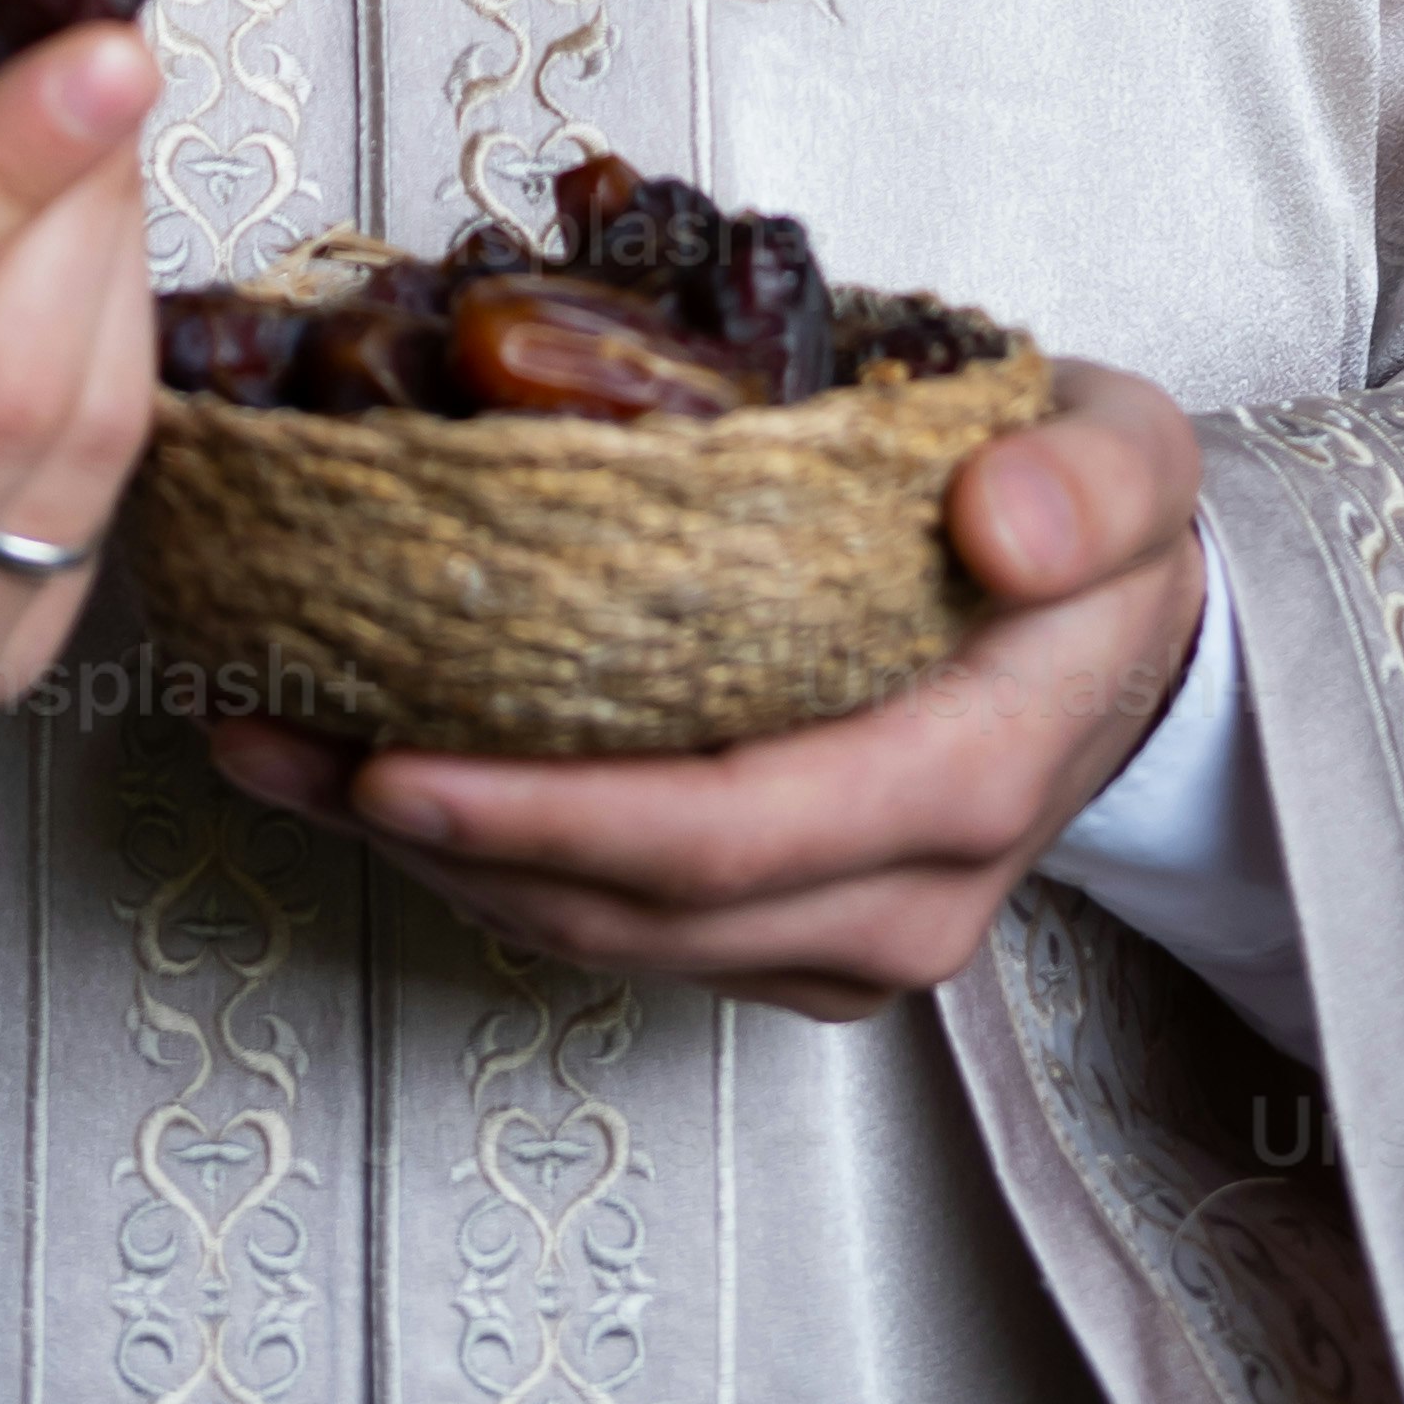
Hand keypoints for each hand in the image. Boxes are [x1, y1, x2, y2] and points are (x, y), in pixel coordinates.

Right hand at [0, 0, 157, 749]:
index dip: (4, 161)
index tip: (103, 41)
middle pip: (5, 388)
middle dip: (76, 196)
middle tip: (91, 61)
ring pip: (83, 439)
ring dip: (104, 260)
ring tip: (63, 157)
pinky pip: (95, 494)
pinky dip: (100, 355)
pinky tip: (45, 283)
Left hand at [205, 362, 1203, 1019]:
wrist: (1136, 640)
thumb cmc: (1099, 536)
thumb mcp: (1136, 466)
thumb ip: (1085, 488)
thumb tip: (999, 518)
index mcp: (966, 779)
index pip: (730, 830)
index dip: (552, 814)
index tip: (394, 759)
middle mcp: (900, 899)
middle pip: (632, 905)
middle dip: (434, 837)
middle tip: (267, 742)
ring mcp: (836, 938)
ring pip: (601, 933)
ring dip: (426, 857)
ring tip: (269, 748)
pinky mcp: (783, 936)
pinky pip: (614, 924)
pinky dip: (484, 858)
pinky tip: (367, 773)